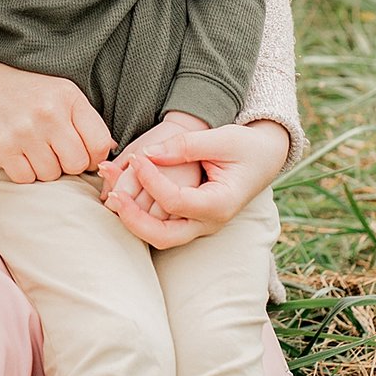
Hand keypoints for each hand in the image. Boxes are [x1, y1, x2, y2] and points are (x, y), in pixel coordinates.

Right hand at [0, 59, 114, 183]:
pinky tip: (18, 155)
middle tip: (56, 154)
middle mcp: (49, 113)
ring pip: (51, 174)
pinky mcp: (2, 147)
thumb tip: (111, 150)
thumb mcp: (62, 94)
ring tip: (34, 150)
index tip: (84, 155)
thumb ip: (86, 120)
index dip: (95, 157)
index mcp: (70, 98)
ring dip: (44, 169)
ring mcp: (24, 131)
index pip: (100, 144)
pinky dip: (23, 172)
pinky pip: (25, 178)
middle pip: (76, 164)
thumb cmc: (27, 93)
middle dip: (69, 165)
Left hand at [100, 117, 290, 247]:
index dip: (151, 180)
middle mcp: (210, 223)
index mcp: (221, 204)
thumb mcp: (222, 138)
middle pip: (162, 236)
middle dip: (132, 217)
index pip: (175, 201)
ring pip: (158, 237)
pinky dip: (139, 215)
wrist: (265, 158)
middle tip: (112, 194)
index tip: (137, 157)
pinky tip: (122, 193)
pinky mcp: (191, 222)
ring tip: (110, 193)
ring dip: (131, 218)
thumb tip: (148, 155)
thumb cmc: (246, 146)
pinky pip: (160, 227)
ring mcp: (200, 227)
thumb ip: (185, 145)